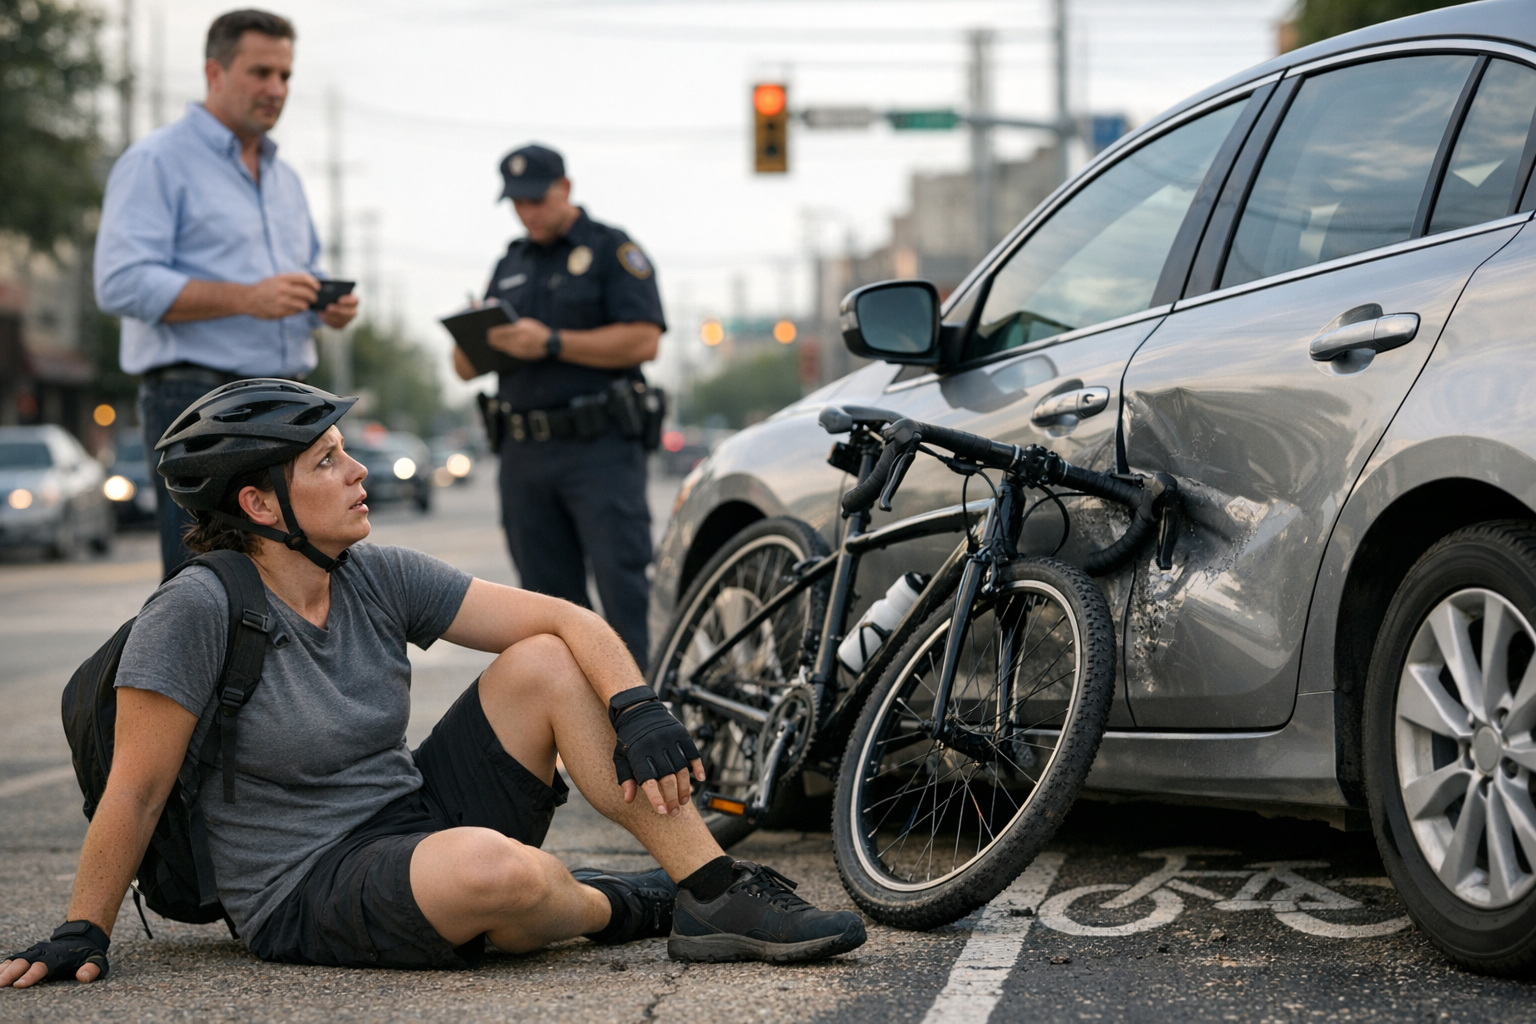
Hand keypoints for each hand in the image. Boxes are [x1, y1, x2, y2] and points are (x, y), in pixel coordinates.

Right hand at [1, 922, 109, 987]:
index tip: (20, 984)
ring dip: (4, 970)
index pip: (41, 967)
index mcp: (57, 958)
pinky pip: (14, 959)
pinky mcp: (30, 953)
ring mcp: (35, 952)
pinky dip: (4, 966)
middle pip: (24, 963)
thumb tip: (83, 977)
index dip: (31, 976)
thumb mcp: (96, 960)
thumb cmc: (87, 954)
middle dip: (11, 973)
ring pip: (16, 960)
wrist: (81, 937)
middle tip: (1, 984)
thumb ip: (92, 969)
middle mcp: (43, 954)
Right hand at [243, 273, 318, 319]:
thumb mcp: (275, 279)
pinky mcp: (281, 311)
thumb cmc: (264, 288)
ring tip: (305, 304)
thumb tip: (307, 284)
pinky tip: (295, 309)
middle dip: (313, 297)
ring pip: (304, 304)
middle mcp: (284, 289)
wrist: (248, 299)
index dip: (313, 282)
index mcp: (283, 279)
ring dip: (306, 305)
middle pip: (307, 293)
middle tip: (314, 298)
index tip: (318, 287)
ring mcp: (283, 301)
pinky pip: (296, 312)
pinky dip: (298, 311)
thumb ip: (290, 281)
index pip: (304, 278)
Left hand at [318, 293, 358, 329]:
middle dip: (338, 310)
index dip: (348, 301)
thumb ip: (332, 290)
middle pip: (349, 312)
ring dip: (332, 316)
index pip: (355, 300)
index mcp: (353, 300)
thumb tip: (327, 291)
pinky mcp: (341, 324)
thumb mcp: (332, 290)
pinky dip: (328, 320)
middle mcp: (352, 310)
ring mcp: (348, 319)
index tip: (339, 300)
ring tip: (322, 311)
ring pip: (342, 319)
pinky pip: (336, 324)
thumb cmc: (332, 294)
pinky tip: (322, 315)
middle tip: (329, 307)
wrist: (329, 302)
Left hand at [486, 317, 553, 359]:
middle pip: (503, 340)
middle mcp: (520, 339)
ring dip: (499, 346)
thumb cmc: (537, 330)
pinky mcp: (523, 355)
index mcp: (520, 329)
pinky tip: (503, 349)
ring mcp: (522, 348)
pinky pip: (512, 353)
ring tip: (494, 344)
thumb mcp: (527, 322)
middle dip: (495, 340)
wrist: (550, 342)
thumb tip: (503, 326)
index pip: (503, 331)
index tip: (489, 332)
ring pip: (506, 348)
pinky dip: (506, 350)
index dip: (495, 332)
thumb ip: (515, 324)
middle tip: (489, 340)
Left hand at [611, 691, 704, 816]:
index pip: (648, 781)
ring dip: (685, 787)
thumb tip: (628, 800)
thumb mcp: (620, 756)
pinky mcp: (681, 734)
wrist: (637, 709)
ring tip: (684, 801)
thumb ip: (625, 778)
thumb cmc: (628, 738)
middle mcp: (655, 747)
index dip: (656, 798)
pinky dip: (698, 766)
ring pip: (681, 769)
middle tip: (675, 812)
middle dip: (672, 798)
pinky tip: (700, 779)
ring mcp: (669, 740)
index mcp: (638, 755)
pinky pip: (692, 753)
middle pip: (667, 778)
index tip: (662, 811)